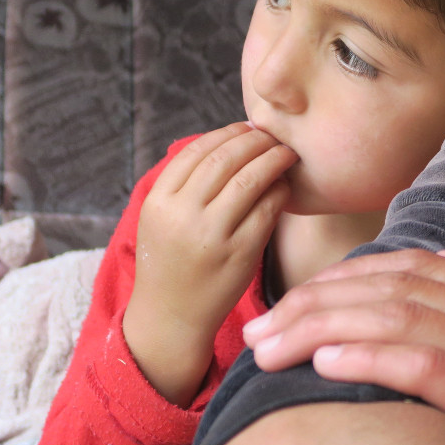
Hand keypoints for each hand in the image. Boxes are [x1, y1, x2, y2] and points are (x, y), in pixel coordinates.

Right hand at [123, 122, 296, 405]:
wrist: (170, 316)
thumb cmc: (172, 259)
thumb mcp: (161, 218)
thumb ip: (185, 183)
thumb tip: (231, 138)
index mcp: (158, 202)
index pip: (197, 150)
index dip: (227, 133)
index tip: (247, 128)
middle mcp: (182, 216)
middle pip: (226, 159)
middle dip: (255, 140)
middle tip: (272, 137)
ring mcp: (212, 236)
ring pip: (250, 179)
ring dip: (274, 159)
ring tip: (286, 154)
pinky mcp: (241, 253)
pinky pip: (268, 209)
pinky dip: (281, 190)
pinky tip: (285, 186)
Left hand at [241, 249, 444, 444]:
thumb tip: (432, 310)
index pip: (418, 269)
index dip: (347, 280)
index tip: (295, 304)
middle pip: (399, 284)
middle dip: (319, 300)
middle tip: (260, 327)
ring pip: (402, 315)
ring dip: (323, 326)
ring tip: (271, 343)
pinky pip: (429, 365)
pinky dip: (370, 356)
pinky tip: (325, 361)